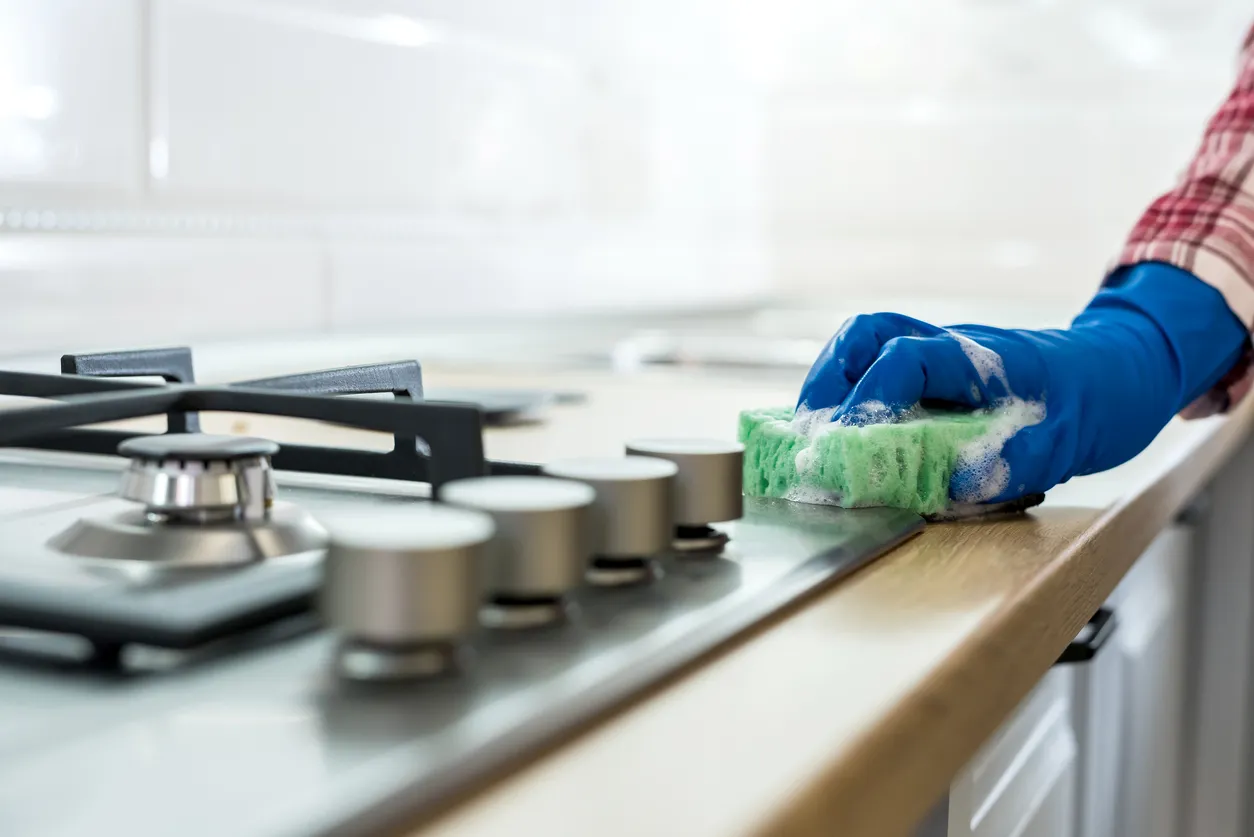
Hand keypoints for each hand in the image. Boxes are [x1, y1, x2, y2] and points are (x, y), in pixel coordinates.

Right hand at [796, 263, 1246, 502]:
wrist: (1127, 372)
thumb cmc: (1101, 400)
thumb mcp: (1065, 442)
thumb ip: (1009, 464)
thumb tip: (946, 485)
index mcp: (977, 355)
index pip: (904, 358)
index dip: (868, 397)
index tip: (847, 439)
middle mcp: (950, 345)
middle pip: (866, 334)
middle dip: (827, 380)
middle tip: (807, 429)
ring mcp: (941, 356)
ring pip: (866, 344)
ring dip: (832, 382)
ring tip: (816, 429)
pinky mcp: (939, 374)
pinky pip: (881, 367)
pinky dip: (853, 392)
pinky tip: (850, 430)